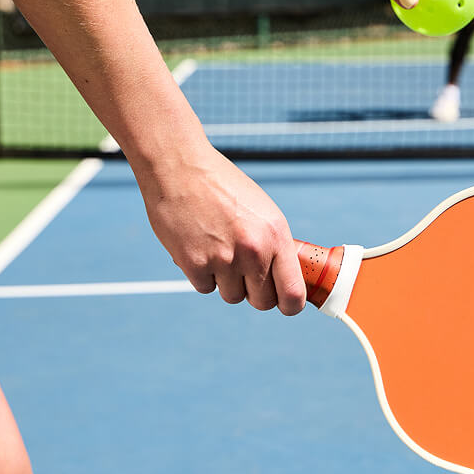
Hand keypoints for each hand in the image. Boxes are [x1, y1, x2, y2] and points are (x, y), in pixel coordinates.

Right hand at [136, 145, 306, 315]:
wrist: (180, 168)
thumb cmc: (223, 186)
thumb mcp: (262, 211)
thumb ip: (273, 245)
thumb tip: (282, 279)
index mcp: (275, 235)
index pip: (293, 293)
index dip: (290, 305)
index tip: (285, 304)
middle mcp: (253, 250)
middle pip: (263, 302)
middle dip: (256, 292)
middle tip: (246, 273)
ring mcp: (223, 260)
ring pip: (232, 296)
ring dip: (227, 282)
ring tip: (219, 249)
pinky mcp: (194, 264)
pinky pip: (205, 287)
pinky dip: (203, 274)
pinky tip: (200, 247)